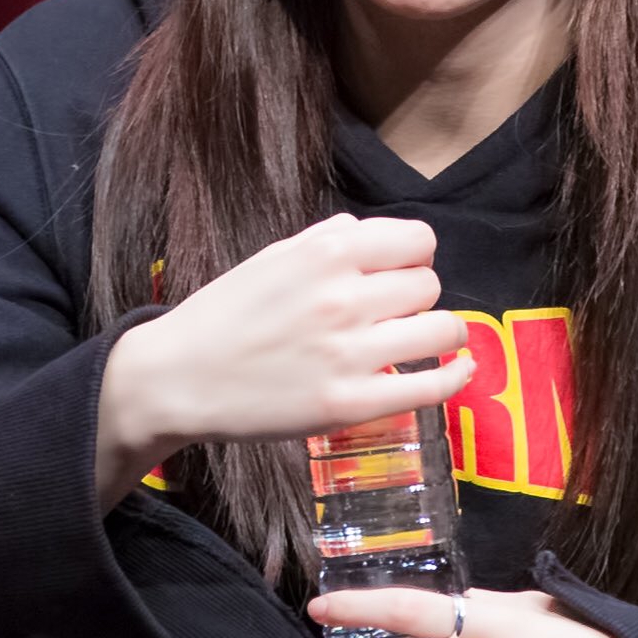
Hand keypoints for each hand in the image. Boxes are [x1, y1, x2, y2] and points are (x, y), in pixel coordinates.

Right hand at [94, 213, 472, 507]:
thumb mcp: (272, 257)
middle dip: (416, 295)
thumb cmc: (224, 314)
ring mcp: (350, 354)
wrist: (178, 378)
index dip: (413, 255)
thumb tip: (369, 232)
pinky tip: (458, 370)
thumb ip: (326, 239)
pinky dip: (455, 376)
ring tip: (421, 339)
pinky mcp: (351, 404)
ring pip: (443, 330)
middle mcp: (344, 298)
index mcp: (326, 253)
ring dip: (440, 333)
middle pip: (429, 284)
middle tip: (393, 312)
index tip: (399, 271)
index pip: (418, 240)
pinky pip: (431, 386)